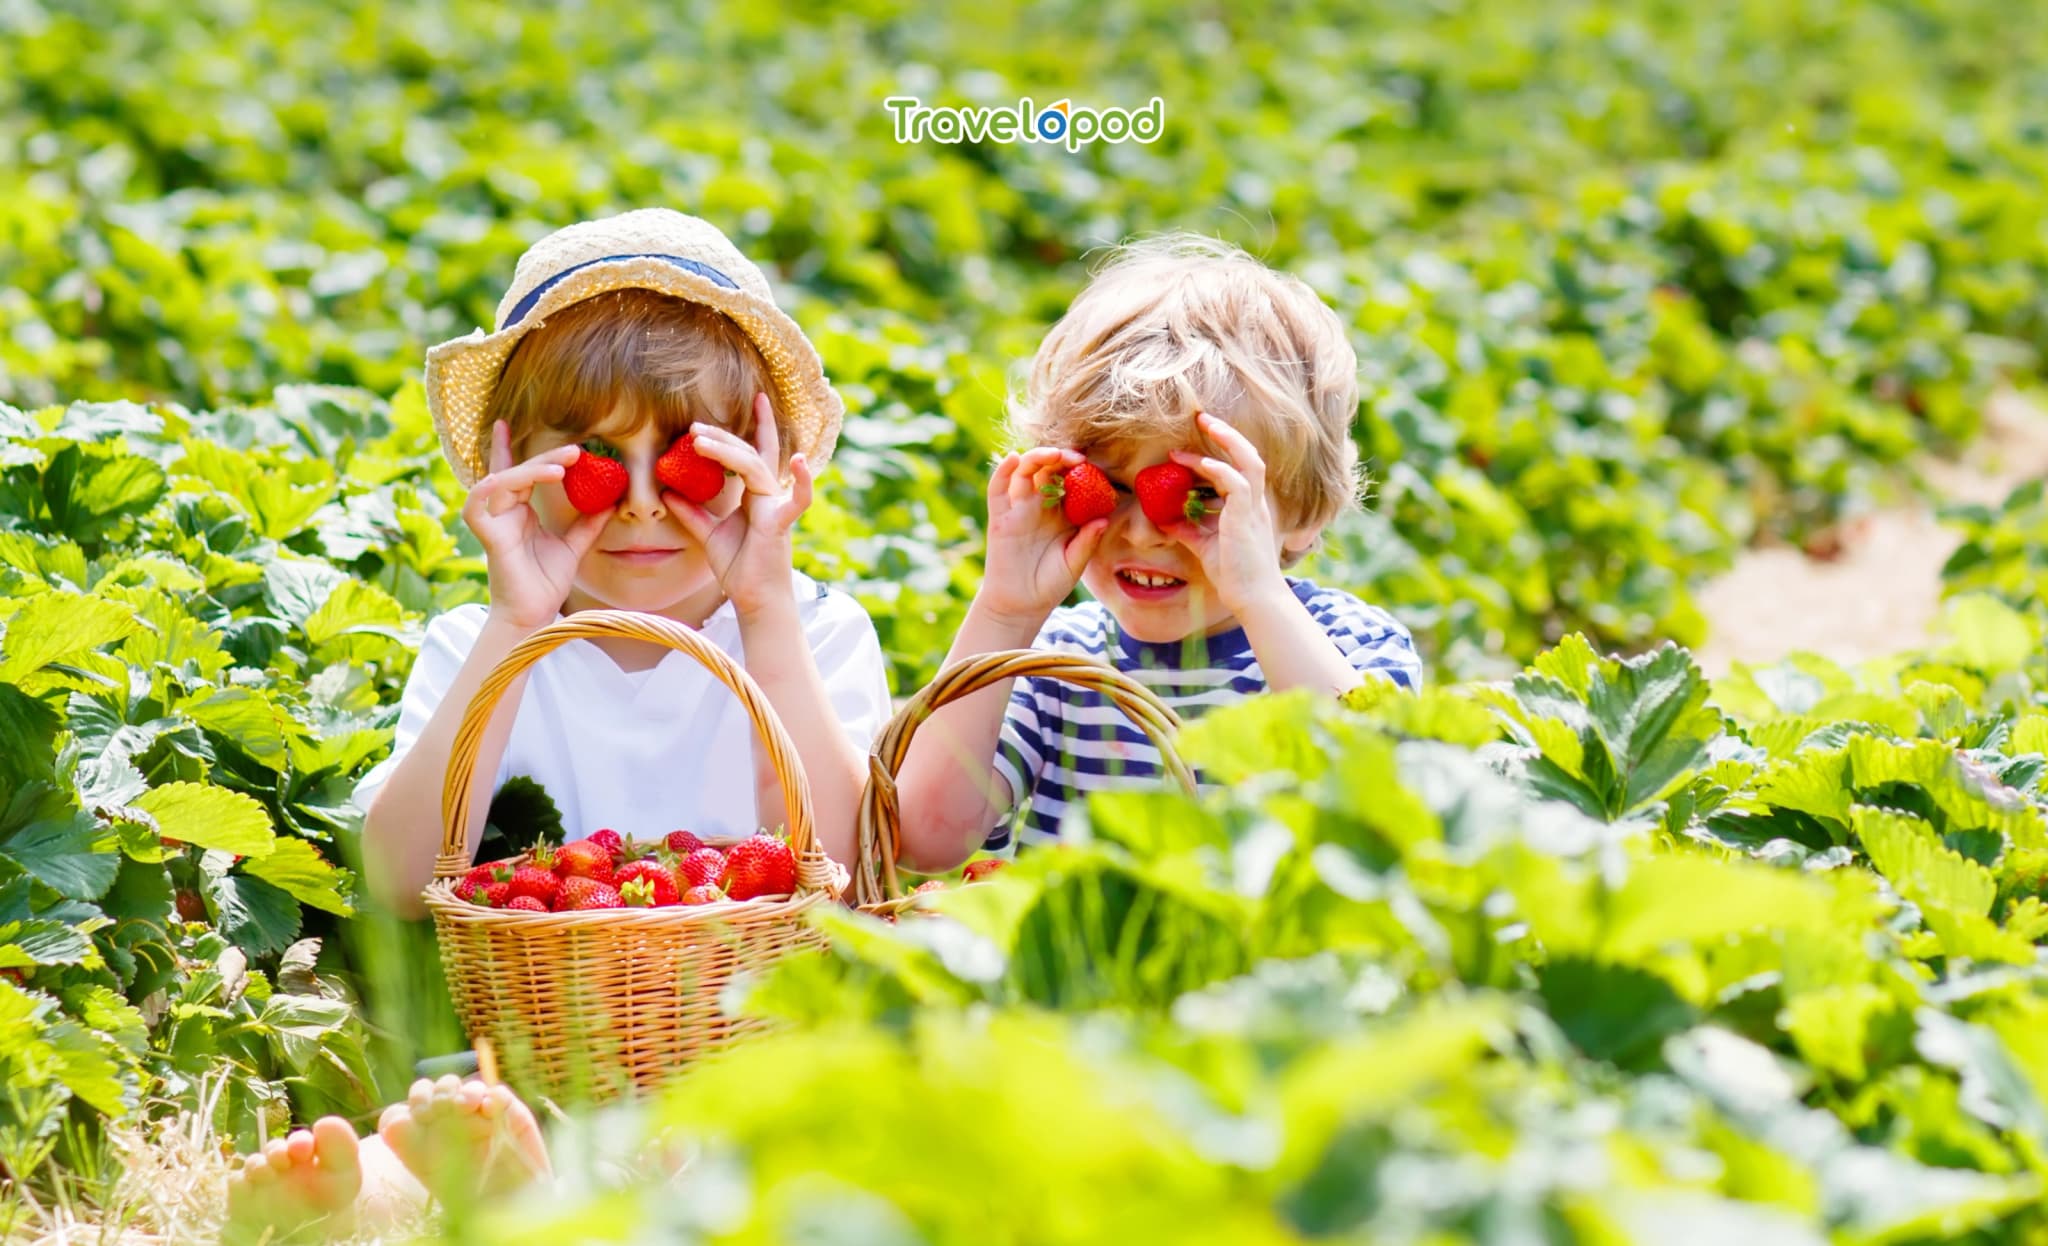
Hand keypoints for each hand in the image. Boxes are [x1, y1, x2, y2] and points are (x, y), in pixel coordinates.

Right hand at [464, 421, 612, 629]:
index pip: (513, 472)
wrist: (534, 614)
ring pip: (504, 479)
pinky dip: (500, 483)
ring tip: (562, 466)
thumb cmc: (546, 583)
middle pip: (517, 472)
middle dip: (544, 458)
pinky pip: (482, 498)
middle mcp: (502, 512)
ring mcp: (492, 521)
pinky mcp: (486, 533)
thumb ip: (588, 524)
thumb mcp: (574, 546)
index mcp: (518, 512)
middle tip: (575, 450)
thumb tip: (611, 502)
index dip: (507, 448)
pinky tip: (523, 478)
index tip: (507, 422)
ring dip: (531, 468)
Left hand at [670, 393, 810, 615]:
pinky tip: (799, 461)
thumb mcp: (708, 535)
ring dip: (728, 449)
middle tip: (694, 426)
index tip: (755, 398)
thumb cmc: (739, 569)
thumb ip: (691, 513)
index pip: (753, 453)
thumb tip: (668, 492)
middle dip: (723, 436)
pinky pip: (796, 500)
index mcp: (755, 496)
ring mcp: (776, 507)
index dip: (756, 425)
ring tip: (699, 439)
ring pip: (755, 467)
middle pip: (749, 454)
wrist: (753, 600)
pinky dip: (803, 482)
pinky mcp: (780, 523)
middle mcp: (768, 495)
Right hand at [973, 446, 1107, 627]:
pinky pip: (998, 489)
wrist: (1021, 605)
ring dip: (1037, 457)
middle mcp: (1040, 506)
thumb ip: (1087, 542)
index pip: (1070, 481)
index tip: (1094, 465)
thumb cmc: (1050, 584)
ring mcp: (1018, 510)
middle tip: (1076, 457)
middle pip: (1047, 470)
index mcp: (1061, 513)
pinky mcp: (1000, 518)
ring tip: (1052, 454)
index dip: (1080, 469)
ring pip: (1024, 472)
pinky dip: (1002, 470)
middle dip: (1061, 458)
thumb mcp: (1075, 563)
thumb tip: (1104, 520)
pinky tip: (1013, 459)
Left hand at [1166, 413, 1291, 614]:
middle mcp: (1255, 502)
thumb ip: (1187, 529)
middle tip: (1201, 417)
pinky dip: (1218, 469)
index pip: (1237, 468)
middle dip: (1226, 433)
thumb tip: (1164, 519)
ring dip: (1227, 439)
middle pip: (1248, 455)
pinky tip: (1198, 464)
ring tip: (1205, 422)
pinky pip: (1237, 483)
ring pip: (1249, 460)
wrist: (1253, 599)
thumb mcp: (1203, 546)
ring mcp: (1254, 508)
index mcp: (1249, 507)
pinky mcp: (1247, 517)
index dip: (1215, 452)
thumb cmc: (1234, 575)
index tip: (1183, 449)